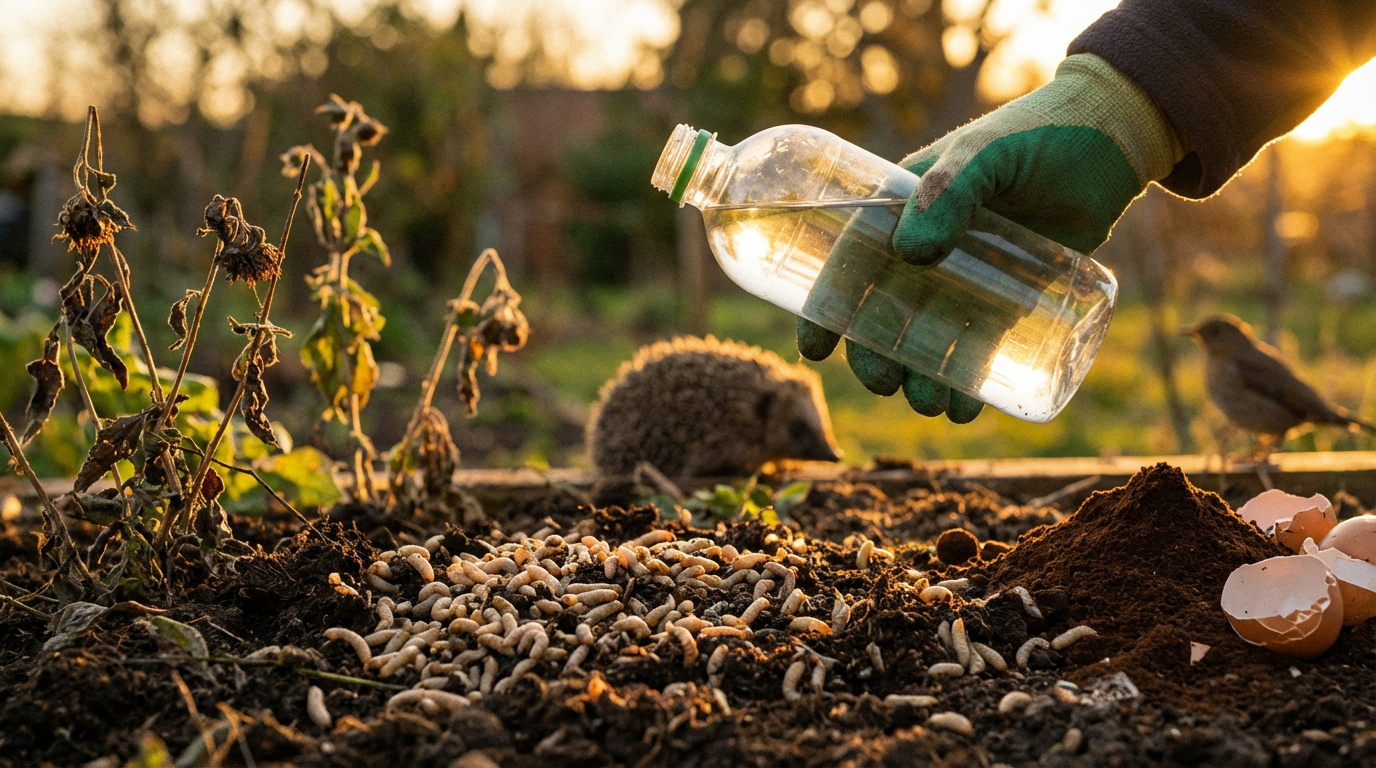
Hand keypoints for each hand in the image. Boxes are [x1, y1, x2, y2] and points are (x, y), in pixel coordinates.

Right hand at [797, 53, 1181, 421]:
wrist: (1111, 142)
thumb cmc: (1039, 135)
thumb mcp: (986, 155)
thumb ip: (951, 189)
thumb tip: (910, 254)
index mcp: (901, 209)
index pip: (849, 262)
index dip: (826, 307)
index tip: (817, 348)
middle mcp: (925, 248)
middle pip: (883, 314)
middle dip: (876, 358)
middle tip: (884, 385)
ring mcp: (966, 276)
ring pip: (928, 341)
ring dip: (921, 380)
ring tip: (932, 406)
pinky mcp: (1008, 297)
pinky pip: (978, 349)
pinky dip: (968, 382)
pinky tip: (969, 409)